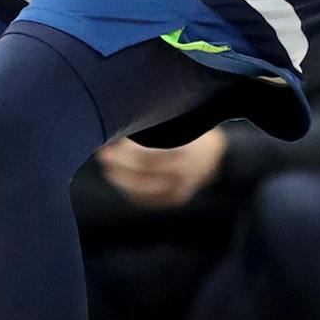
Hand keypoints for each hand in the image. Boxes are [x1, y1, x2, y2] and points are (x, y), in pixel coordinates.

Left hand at [95, 130, 226, 210]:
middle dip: (119, 164)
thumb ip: (157, 123)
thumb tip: (126, 119)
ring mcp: (180, 190)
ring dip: (120, 179)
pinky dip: (130, 191)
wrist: (217, 156)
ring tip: (107, 168)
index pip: (149, 155)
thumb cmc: (193, 132)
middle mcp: (183, 174)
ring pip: (143, 190)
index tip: (111, 140)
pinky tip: (119, 180)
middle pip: (143, 172)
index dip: (127, 150)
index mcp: (185, 152)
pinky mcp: (175, 199)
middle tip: (102, 154)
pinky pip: (147, 200)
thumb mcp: (181, 122)